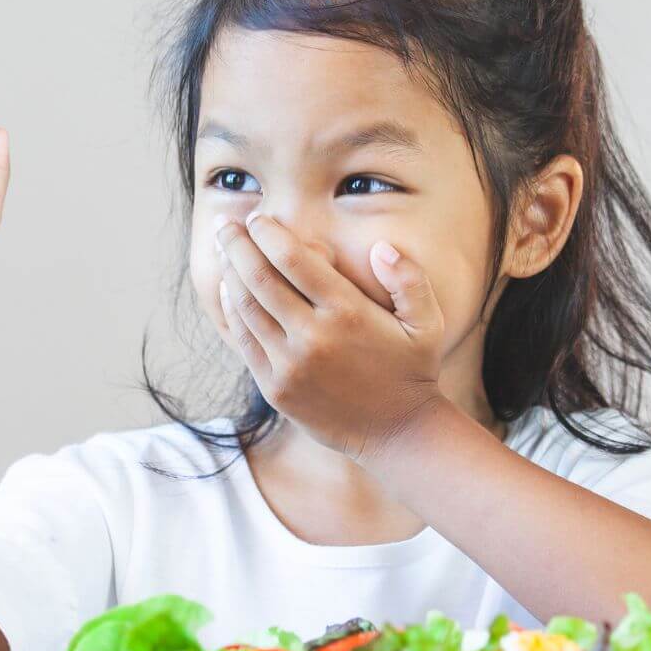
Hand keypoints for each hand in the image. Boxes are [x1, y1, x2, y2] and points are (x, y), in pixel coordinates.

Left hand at [213, 213, 446, 459]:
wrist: (396, 433)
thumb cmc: (412, 370)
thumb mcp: (427, 322)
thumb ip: (409, 279)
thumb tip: (381, 248)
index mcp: (347, 312)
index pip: (294, 259)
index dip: (269, 234)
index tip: (258, 218)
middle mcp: (313, 336)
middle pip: (259, 278)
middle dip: (237, 245)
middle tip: (226, 225)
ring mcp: (290, 365)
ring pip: (246, 308)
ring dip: (229, 274)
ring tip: (223, 251)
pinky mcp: (276, 388)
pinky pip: (245, 341)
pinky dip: (233, 311)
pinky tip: (229, 291)